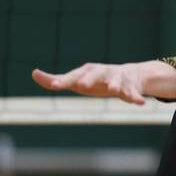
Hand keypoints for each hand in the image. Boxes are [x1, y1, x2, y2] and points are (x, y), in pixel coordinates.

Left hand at [32, 62, 146, 104]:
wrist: (128, 76)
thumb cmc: (96, 80)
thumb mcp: (76, 79)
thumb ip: (55, 79)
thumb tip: (34, 73)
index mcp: (86, 72)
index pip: (72, 77)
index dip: (63, 82)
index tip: (54, 86)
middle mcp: (101, 72)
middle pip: (94, 75)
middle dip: (89, 79)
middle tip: (82, 85)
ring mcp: (116, 78)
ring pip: (115, 81)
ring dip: (114, 84)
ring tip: (113, 89)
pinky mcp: (130, 87)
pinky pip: (133, 93)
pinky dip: (135, 97)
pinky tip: (140, 103)